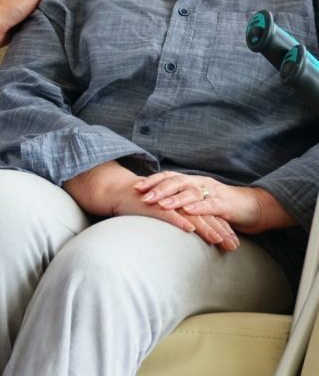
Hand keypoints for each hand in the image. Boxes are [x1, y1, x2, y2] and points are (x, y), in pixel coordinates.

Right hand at [64, 161, 238, 250]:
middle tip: (234, 247)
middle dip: (220, 231)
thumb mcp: (163, 212)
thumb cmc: (140, 205)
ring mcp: (165, 201)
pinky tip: (190, 229)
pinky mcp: (152, 205)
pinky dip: (179, 220)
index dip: (221, 227)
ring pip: (190, 215)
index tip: (234, 243)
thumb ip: (178, 220)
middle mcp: (176, 200)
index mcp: (181, 201)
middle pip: (203, 215)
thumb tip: (191, 236)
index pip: (206, 214)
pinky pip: (168, 213)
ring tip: (219, 240)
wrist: (117, 191)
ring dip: (206, 228)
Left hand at [133, 171, 293, 234]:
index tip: (135, 187)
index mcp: (191, 181)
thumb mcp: (197, 202)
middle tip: (142, 196)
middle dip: (158, 189)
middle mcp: (200, 182)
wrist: (253, 207)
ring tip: (161, 204)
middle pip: (176, 182)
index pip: (168, 177)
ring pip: (191, 192)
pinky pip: (211, 205)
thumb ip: (180, 200)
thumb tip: (154, 205)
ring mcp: (213, 192)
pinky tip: (188, 211)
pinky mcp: (226, 205)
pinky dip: (199, 208)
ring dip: (175, 198)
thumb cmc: (220, 206)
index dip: (152, 181)